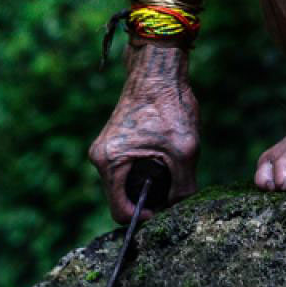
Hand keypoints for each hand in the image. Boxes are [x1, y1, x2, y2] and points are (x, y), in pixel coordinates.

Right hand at [88, 44, 200, 223]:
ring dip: (149, 181)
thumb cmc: (169, 104)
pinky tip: (165, 154)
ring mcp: (106, 149)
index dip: (144, 216)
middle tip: (174, 186)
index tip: (165, 209)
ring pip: (128, 183)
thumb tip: (179, 209)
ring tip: (172, 165)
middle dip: (149, 197)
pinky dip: (146, 168)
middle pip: (124, 198)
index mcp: (110, 162)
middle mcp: (100, 158)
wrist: (159, 70)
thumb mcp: (185, 149)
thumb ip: (183, 186)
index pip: (120, 212)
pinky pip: (129, 168)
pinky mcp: (115, 142)